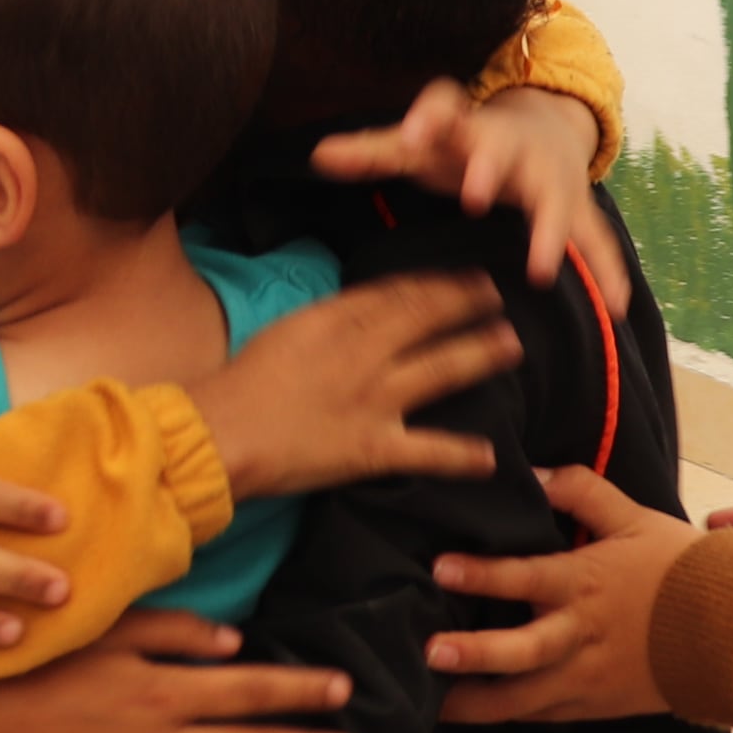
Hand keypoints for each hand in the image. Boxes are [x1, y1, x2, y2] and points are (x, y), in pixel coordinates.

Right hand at [197, 272, 516, 501]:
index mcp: (336, 320)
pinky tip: (489, 456)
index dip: (437, 282)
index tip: (464, 276)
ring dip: (480, 355)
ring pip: (442, 369)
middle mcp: (364, 353)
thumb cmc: (242, 382)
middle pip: (427, 319)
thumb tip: (364, 312)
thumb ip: (329, 321)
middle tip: (497, 295)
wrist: (222, 435)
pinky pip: (427, 451)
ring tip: (510, 345)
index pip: (398, 293)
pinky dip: (460, 456)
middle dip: (468, 303)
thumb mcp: (286, 332)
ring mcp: (374, 399)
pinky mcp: (374, 448)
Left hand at [312, 81, 628, 312]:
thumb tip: (318, 155)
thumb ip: (375, 150)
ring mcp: (547, 175)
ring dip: (550, 230)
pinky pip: (596, 240)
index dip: (429, 118)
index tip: (413, 136)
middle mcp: (508, 145)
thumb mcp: (422, 144)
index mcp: (464, 125)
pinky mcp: (576, 206)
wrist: (541, 127)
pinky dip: (608, 270)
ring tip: (542, 268)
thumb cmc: (464, 144)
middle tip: (474, 194)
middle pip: (499, 149)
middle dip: (487, 167)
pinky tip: (613, 306)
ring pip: (553, 198)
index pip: (444, 107)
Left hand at [428, 463, 696, 723]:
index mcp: (586, 582)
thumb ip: (581, 491)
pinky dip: (507, 718)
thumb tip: (532, 472)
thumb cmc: (680, 569)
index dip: (484, 573)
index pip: (527, 576)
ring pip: (526, 698)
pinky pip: (544, 716)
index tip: (441, 568)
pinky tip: (469, 718)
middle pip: (522, 649)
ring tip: (433, 707)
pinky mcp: (595, 706)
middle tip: (429, 652)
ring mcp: (588, 676)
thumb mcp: (634, 518)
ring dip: (477, 703)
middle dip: (475, 653)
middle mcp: (582, 633)